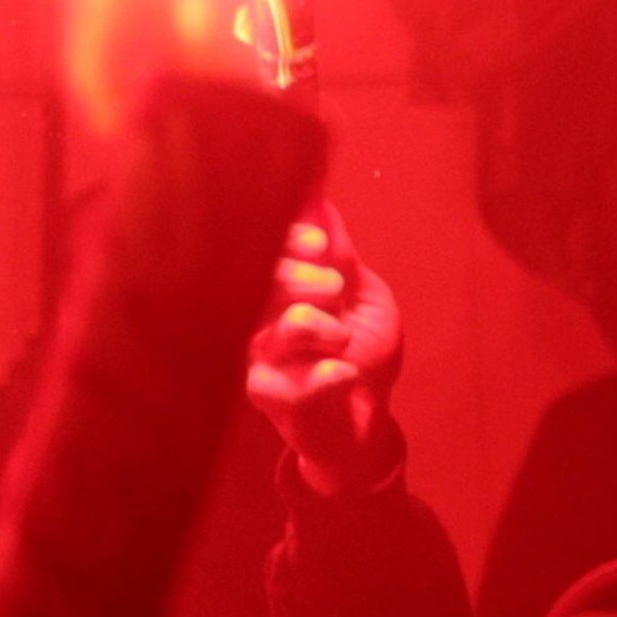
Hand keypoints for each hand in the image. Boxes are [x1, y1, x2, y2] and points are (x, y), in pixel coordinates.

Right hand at [244, 212, 400, 491]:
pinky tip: (342, 375)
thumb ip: (339, 250)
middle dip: (312, 278)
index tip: (320, 246)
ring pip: (290, 324)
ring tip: (340, 343)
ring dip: (329, 328)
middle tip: (333, 293)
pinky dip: (334, 374)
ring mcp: (257, 359)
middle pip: (267, 277)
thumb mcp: (361, 294)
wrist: (362, 421)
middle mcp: (254, 320)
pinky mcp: (269, 398)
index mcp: (273, 290)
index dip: (289, 237)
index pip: (262, 249)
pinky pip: (304, 377)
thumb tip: (318, 194)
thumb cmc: (358, 355)